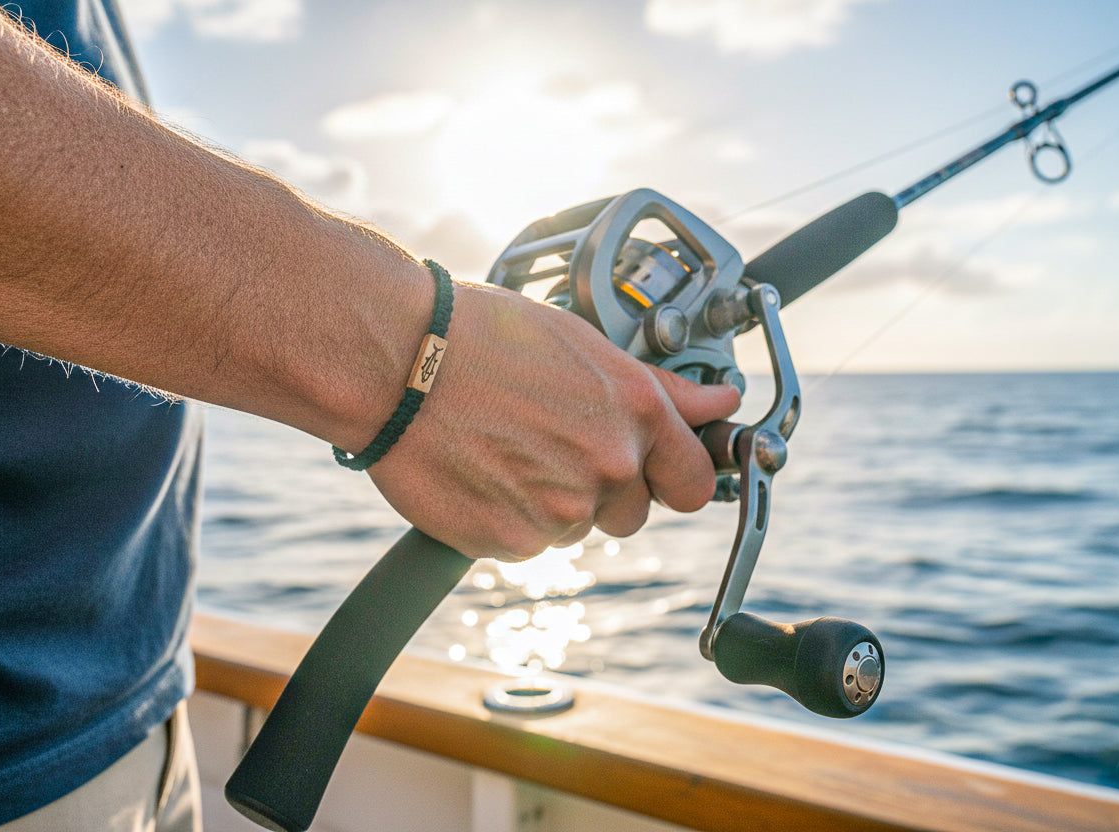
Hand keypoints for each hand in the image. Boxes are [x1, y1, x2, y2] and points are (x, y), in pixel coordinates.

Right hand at [367, 281, 740, 560]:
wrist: (398, 362)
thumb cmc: (483, 337)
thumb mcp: (585, 345)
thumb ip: (658, 388)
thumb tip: (721, 403)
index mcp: (636, 413)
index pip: (693, 483)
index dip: (673, 479)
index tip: (656, 474)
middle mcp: (608, 466)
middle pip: (631, 513)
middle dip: (601, 489)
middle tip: (551, 444)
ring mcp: (560, 510)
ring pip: (573, 528)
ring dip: (550, 503)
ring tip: (505, 448)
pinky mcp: (511, 542)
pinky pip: (526, 545)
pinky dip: (507, 518)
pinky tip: (480, 471)